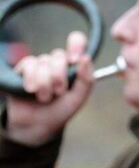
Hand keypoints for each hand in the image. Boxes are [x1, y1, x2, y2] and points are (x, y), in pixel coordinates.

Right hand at [5, 31, 93, 145]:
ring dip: (45, 83)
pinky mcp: (23, 69)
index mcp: (73, 65)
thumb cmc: (61, 110)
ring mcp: (40, 65)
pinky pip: (28, 64)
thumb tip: (86, 58)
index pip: (77, 42)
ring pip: (43, 61)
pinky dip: (32, 79)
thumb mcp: (79, 97)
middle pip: (59, 55)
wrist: (38, 125)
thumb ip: (87, 79)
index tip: (74, 60)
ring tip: (44, 97)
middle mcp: (57, 62)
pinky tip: (31, 90)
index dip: (76, 45)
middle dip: (59, 76)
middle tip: (58, 92)